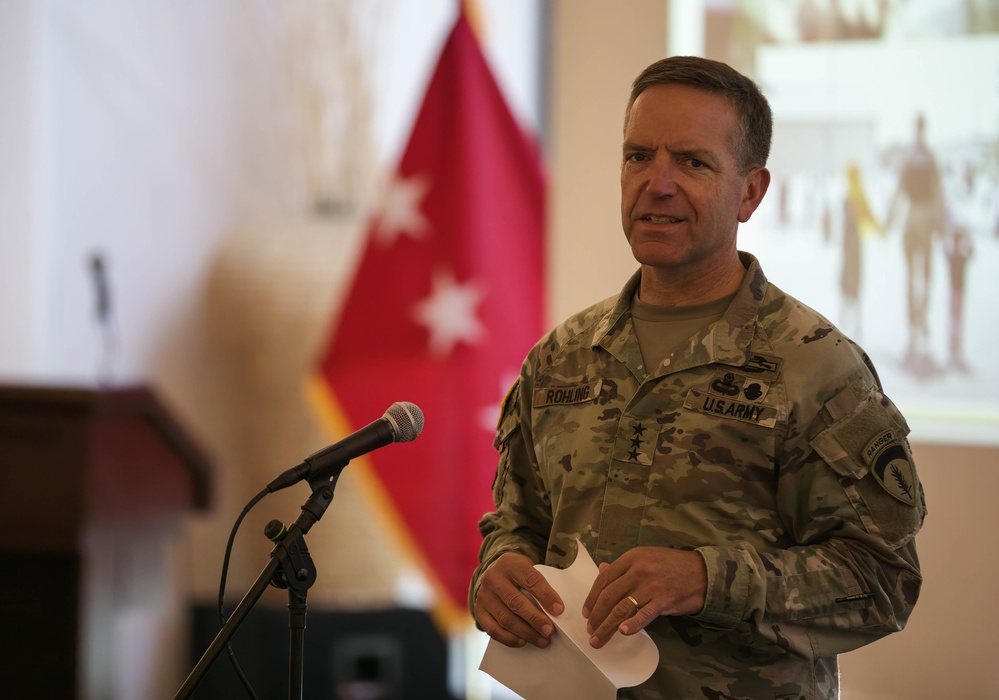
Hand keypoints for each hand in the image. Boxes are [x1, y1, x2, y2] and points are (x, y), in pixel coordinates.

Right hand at [473, 552, 564, 648]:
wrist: (494, 572)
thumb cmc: (517, 573)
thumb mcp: (528, 568)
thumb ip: (540, 584)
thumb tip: (556, 610)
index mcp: (510, 563)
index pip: (530, 579)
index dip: (545, 595)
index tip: (559, 610)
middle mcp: (493, 578)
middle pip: (516, 602)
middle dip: (535, 619)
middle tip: (549, 630)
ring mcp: (484, 595)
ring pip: (505, 618)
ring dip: (526, 632)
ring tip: (541, 639)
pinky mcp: (479, 610)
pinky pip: (493, 629)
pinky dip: (509, 638)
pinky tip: (522, 641)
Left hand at [582, 547, 706, 647]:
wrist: (702, 572)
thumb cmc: (672, 565)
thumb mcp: (645, 558)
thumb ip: (623, 567)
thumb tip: (601, 569)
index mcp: (631, 558)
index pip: (604, 580)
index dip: (592, 598)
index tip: (586, 612)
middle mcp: (638, 570)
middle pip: (609, 596)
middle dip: (596, 616)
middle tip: (590, 630)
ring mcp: (651, 585)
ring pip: (622, 608)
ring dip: (607, 626)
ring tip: (598, 638)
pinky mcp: (664, 600)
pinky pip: (644, 614)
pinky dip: (633, 624)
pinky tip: (623, 632)